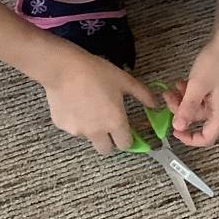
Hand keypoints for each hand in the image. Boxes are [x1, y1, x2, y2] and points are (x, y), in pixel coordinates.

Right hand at [43, 49, 158, 154]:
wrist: (63, 68)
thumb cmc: (97, 72)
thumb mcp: (125, 81)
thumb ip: (143, 95)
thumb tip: (155, 105)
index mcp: (115, 122)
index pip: (125, 144)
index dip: (127, 139)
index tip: (125, 131)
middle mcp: (97, 132)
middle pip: (106, 150)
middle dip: (109, 142)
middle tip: (107, 126)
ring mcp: (78, 131)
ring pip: (88, 138)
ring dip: (91, 130)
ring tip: (89, 107)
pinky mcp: (62, 126)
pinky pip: (73, 128)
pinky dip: (76, 121)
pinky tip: (75, 104)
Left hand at [166, 32, 218, 147]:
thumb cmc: (216, 61)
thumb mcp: (197, 86)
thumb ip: (187, 108)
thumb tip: (179, 126)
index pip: (208, 137)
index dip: (191, 139)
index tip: (175, 131)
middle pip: (199, 119)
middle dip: (181, 110)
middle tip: (168, 97)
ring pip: (198, 106)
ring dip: (184, 100)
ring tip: (173, 87)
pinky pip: (202, 97)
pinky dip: (191, 92)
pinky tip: (183, 83)